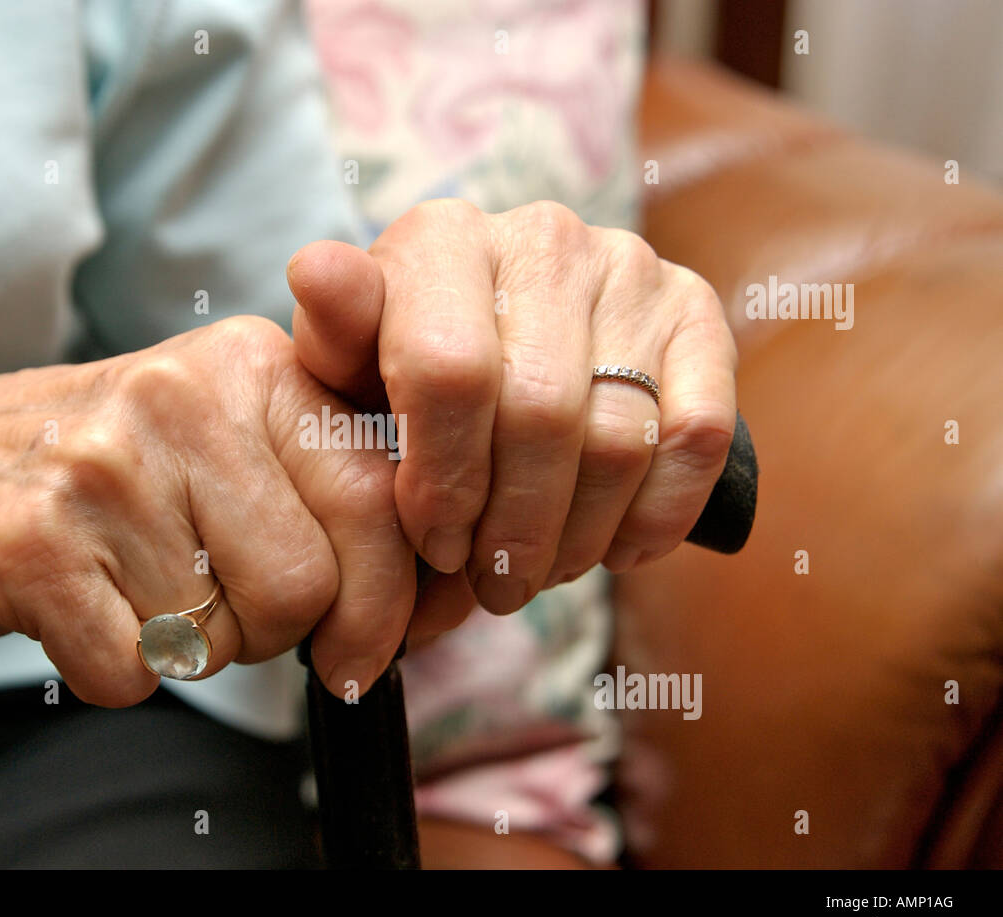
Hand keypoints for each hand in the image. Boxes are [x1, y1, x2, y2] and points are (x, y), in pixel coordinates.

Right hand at [0, 316, 413, 700]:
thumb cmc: (123, 463)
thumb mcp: (234, 426)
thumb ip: (335, 477)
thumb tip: (430, 590)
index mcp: (255, 364)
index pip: (374, 500)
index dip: (386, 599)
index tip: (364, 647)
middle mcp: (181, 396)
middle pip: (303, 587)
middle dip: (277, 630)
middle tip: (222, 602)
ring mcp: (101, 467)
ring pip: (220, 639)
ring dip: (194, 646)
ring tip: (144, 582)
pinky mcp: (30, 543)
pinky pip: (132, 672)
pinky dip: (118, 669)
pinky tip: (87, 605)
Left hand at [289, 199, 736, 637]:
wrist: (501, 350)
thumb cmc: (403, 376)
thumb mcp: (348, 369)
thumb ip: (332, 334)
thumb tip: (316, 268)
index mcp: (443, 238)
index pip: (451, 372)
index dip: (445, 482)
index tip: (436, 546)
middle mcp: (542, 237)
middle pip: (542, 415)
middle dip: (514, 528)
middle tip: (494, 583)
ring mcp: (629, 268)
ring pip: (620, 439)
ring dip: (579, 536)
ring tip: (539, 574)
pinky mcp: (694, 311)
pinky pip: (697, 435)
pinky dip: (656, 515)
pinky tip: (614, 548)